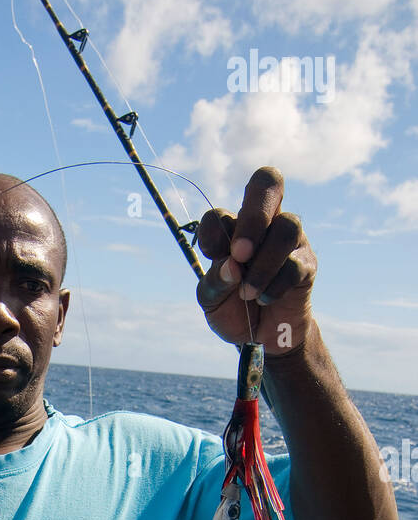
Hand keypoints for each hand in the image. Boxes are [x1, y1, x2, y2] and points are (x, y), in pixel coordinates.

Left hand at [195, 167, 316, 357]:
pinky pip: (295, 264)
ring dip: (264, 264)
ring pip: (287, 226)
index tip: (212, 256)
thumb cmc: (234, 310)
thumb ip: (214, 281)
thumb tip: (232, 266)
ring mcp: (289, 240)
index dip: (213, 229)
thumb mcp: (212, 300)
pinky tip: (266, 299)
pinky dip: (275, 286)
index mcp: (232, 228)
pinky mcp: (307, 263)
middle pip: (268, 182)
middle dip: (253, 217)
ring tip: (248, 292)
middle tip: (240, 254)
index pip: (220, 211)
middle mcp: (264, 223)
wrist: (262, 336)